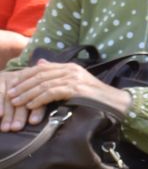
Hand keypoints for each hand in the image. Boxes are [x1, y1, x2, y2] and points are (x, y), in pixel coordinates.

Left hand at [1, 61, 131, 131]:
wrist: (115, 103)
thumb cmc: (96, 97)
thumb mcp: (75, 83)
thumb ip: (58, 74)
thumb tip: (40, 64)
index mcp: (70, 67)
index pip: (41, 68)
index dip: (25, 76)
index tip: (13, 85)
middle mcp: (71, 70)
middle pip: (40, 75)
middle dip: (23, 85)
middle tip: (10, 95)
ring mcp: (74, 79)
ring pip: (43, 84)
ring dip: (27, 93)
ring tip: (17, 101)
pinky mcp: (76, 89)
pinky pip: (51, 92)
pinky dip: (39, 99)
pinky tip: (31, 105)